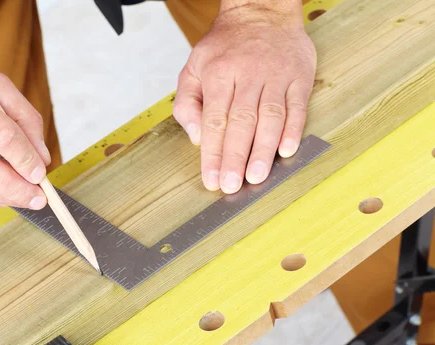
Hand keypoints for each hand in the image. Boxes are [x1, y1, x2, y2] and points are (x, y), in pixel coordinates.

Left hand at [173, 3, 315, 193]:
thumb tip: (196, 137)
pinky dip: (293, 129)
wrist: (261, 11)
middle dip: (235, 157)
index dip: (212, 153)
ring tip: (257, 176)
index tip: (211, 179)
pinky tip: (287, 151)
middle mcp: (247, 74)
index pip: (214, 120)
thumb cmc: (225, 46)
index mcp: (218, 73)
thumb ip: (187, 102)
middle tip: (232, 185)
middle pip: (241, 122)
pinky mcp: (299, 76)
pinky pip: (297, 105)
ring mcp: (276, 75)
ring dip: (263, 149)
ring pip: (270, 117)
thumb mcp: (193, 66)